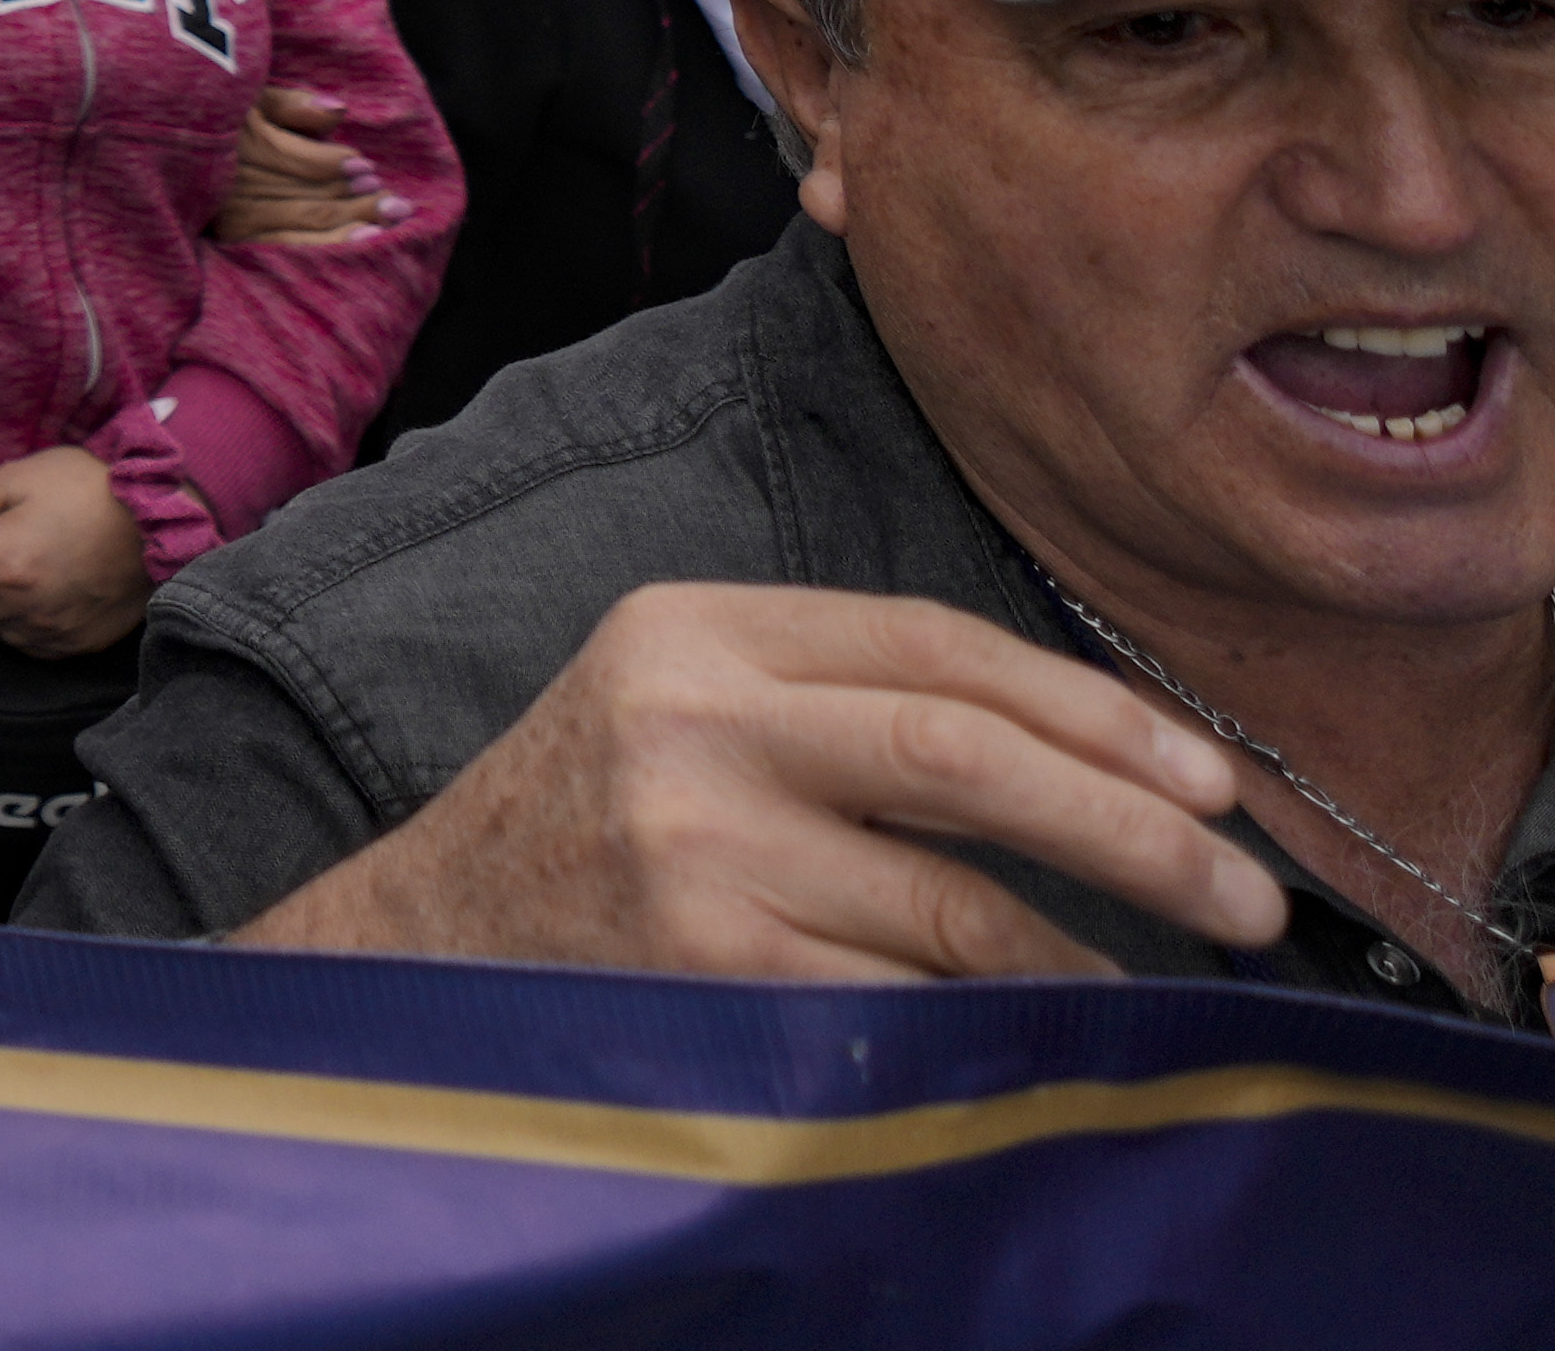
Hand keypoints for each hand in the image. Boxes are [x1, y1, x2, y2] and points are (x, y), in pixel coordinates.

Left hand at [0, 443, 149, 655]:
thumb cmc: (87, 488)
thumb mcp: (12, 480)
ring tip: (11, 561)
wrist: (163, 519)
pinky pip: (23, 644)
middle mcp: (23, 612)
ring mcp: (51, 634)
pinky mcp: (75, 645)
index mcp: (2, 569)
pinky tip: (33, 588)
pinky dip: (15, 621)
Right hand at [215, 80, 390, 248]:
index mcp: (238, 143)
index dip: (333, 166)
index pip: (293, 161)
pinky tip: (358, 245)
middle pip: (305, 199)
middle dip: (356, 203)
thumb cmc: (227, 115)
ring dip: (349, 227)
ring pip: (301, 226)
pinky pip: (285, 250)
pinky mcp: (233, 242)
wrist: (179, 143)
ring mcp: (230, 219)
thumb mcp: (255, 98)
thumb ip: (294, 105)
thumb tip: (338, 111)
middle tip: (398, 205)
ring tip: (387, 226)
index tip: (368, 168)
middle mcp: (230, 186)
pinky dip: (325, 247)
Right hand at [238, 583, 1280, 980]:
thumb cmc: (594, 827)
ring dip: (1086, 954)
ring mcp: (694, 846)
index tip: (1208, 778)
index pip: (938, 644)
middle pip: (967, 754)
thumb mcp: (685, 707)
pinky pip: (904, 1000)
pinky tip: (1048, 1038)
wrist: (425, 944)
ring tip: (1160, 985)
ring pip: (954, 901)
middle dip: (1133, 826)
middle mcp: (689, 719)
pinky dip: (999, 1025)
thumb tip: (1102, 766)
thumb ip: (845, 706)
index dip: (1095, 710)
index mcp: (694, 630)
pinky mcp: (706, 966)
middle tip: (1244, 890)